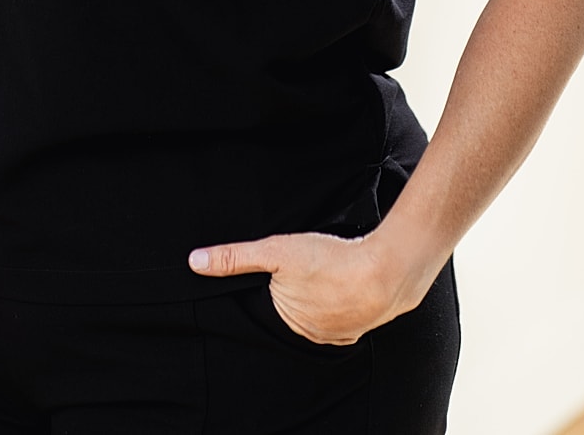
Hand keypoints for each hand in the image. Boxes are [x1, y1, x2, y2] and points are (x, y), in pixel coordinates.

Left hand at [188, 229, 425, 345]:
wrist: (387, 270)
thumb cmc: (331, 260)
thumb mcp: (276, 250)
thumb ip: (235, 257)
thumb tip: (196, 262)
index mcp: (286, 321)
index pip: (268, 304)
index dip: (270, 286)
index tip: (279, 273)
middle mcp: (310, 334)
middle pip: (294, 308)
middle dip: (295, 291)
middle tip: (305, 267)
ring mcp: (338, 332)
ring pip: (319, 310)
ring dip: (319, 295)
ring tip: (322, 273)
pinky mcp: (361, 323)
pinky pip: (343, 311)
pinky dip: (341, 298)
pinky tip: (343, 281)